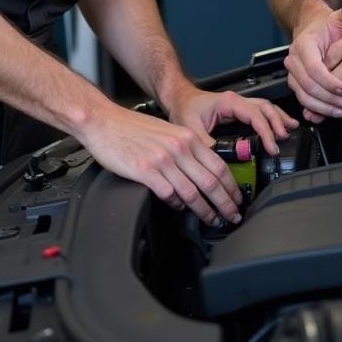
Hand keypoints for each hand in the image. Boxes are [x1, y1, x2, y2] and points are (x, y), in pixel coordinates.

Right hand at [82, 106, 244, 226]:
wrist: (104, 121)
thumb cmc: (133, 127)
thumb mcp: (168, 131)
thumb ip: (186, 148)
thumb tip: (201, 170)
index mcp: (187, 137)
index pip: (219, 165)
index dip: (231, 186)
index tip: (237, 198)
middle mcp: (179, 148)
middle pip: (211, 182)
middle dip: (225, 203)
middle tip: (233, 216)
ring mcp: (163, 160)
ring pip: (193, 192)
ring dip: (205, 210)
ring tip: (212, 220)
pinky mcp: (145, 171)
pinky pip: (168, 194)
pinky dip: (177, 205)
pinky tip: (180, 209)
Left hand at [166, 84, 298, 156]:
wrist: (178, 98)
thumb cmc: (184, 108)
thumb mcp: (190, 126)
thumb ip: (205, 142)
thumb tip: (220, 158)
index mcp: (229, 102)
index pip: (255, 115)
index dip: (266, 131)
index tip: (272, 146)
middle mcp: (237, 100)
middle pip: (265, 108)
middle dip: (277, 123)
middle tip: (283, 140)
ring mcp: (239, 104)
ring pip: (266, 107)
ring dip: (279, 118)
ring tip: (291, 129)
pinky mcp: (239, 109)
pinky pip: (261, 111)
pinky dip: (273, 117)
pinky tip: (280, 124)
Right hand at [284, 0, 341, 123]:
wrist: (316, 30)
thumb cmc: (330, 27)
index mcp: (304, 44)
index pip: (314, 69)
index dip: (331, 83)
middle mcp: (294, 59)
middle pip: (309, 86)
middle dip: (330, 98)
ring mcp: (293, 72)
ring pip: (304, 96)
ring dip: (324, 107)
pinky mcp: (296, 83)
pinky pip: (304, 100)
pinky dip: (318, 108)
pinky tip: (333, 111)